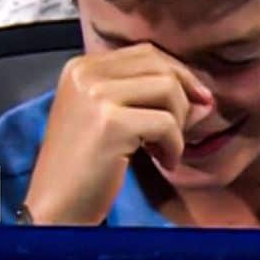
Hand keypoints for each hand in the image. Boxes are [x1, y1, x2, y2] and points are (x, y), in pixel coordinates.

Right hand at [22, 44, 214, 225]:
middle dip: (183, 98)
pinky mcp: (110, 123)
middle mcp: (85, 73)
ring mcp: (95, 96)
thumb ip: (142, 96)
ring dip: (179, 124)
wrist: (56, 207)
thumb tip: (203, 95)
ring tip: (165, 150)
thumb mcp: (107, 117)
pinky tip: (163, 163)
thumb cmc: (84, 168)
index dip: (178, 74)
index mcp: (81, 67)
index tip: (196, 102)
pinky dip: (174, 147)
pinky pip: (166, 124)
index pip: (145, 52)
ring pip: (168, 88)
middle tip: (181, 132)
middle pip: (159, 65)